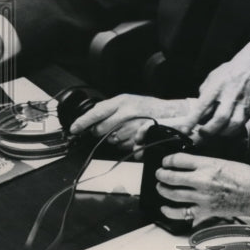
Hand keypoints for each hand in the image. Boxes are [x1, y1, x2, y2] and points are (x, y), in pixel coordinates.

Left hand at [68, 94, 202, 150]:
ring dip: (117, 139)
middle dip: (102, 132)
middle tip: (112, 128)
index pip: (96, 112)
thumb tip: (94, 122)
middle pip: (100, 130)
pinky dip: (128, 145)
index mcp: (122, 101)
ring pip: (113, 140)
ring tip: (129, 131)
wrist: (175, 113)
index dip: (82, 122)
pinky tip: (135, 138)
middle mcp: (126, 113)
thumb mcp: (130, 102)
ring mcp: (133, 127)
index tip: (74, 129)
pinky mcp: (139, 139)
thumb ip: (112, 110)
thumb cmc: (151, 108)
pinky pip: (125, 147)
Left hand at [155, 152, 249, 226]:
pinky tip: (165, 208)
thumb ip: (206, 164)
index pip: (179, 160)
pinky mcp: (205, 211)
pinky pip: (182, 213)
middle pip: (172, 177)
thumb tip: (192, 166)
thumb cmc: (246, 177)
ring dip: (163, 190)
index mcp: (207, 165)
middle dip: (162, 174)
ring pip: (173, 194)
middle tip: (159, 173)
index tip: (166, 161)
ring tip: (160, 187)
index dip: (168, 160)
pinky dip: (170, 211)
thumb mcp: (224, 161)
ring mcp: (202, 197)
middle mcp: (202, 180)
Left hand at [191, 30, 249, 136]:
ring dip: (221, 133)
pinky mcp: (249, 110)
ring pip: (233, 125)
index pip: (203, 105)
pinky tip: (224, 130)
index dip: (192, 120)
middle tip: (201, 132)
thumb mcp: (211, 78)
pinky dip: (231, 131)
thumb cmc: (228, 73)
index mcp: (217, 86)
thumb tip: (197, 110)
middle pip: (220, 118)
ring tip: (214, 132)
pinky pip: (240, 125)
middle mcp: (230, 95)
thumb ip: (203, 94)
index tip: (184, 130)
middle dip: (209, 130)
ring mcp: (241, 103)